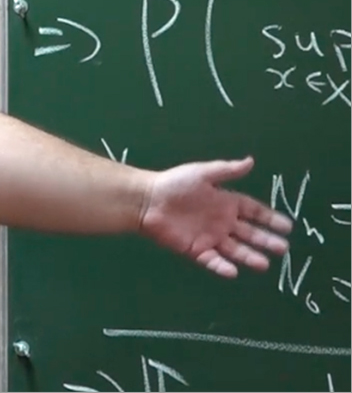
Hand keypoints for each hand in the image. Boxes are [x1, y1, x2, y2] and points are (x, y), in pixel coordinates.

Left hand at [138, 156, 292, 277]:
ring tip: (264, 264)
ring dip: (249, 257)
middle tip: (282, 249)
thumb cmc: (173, 184)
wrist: (146, 200)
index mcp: (225, 202)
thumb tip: (251, 161)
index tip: (287, 226)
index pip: (254, 211)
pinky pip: (212, 260)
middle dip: (265, 240)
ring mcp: (209, 237)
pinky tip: (234, 271)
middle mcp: (221, 222)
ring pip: (235, 250)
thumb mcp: (202, 173)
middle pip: (249, 234)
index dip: (270, 218)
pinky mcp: (195, 249)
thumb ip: (227, 171)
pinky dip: (222, 266)